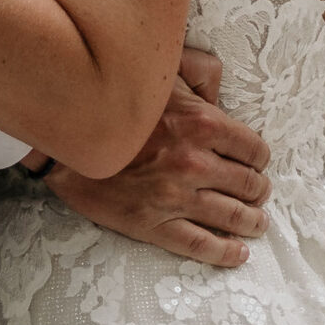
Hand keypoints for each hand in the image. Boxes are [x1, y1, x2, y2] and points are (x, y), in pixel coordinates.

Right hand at [44, 48, 269, 269]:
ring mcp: (176, 197)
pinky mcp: (153, 224)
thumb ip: (201, 73)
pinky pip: (200, 245)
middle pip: (249, 185)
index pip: (254, 150)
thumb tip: (221, 90)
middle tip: (259, 196)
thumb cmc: (114, 100)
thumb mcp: (162, 71)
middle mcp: (197, 163)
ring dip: (251, 222)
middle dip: (259, 192)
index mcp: (203, 124)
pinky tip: (239, 253)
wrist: (65, 134)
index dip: (259, 159)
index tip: (257, 165)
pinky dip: (226, 252)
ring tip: (256, 224)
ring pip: (232, 217)